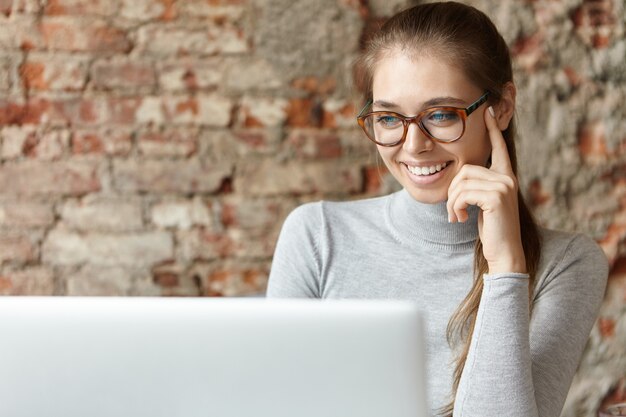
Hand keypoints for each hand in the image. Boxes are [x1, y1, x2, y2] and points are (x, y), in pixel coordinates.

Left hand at [446, 106, 525, 273]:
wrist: (503, 252)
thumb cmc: (491, 228)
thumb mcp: (482, 203)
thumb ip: (477, 186)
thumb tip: (462, 173)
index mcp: (505, 176)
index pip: (498, 147)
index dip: (492, 130)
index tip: (487, 110)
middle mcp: (507, 177)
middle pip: (464, 170)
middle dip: (452, 191)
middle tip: (454, 210)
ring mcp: (504, 186)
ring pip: (461, 182)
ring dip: (451, 202)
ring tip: (456, 216)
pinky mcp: (497, 197)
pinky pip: (462, 194)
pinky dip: (455, 207)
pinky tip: (460, 219)